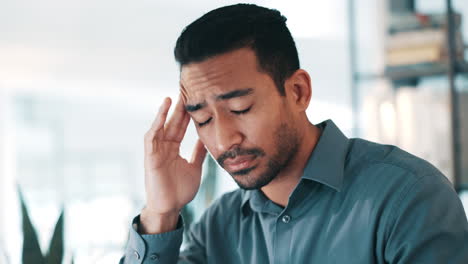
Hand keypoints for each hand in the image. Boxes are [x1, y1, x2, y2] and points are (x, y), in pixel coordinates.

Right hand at [140, 95, 206, 233]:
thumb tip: (206, 139)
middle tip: (186, 92)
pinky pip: (151, 138)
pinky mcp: (150, 157)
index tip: (195, 100)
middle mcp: (164, 147)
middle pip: (172, 124)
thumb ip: (199, 153)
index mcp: (173, 149)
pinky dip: (156, 125)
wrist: (170, 208)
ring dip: (165, 113)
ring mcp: (156, 151)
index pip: (181, 127)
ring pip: (161, 127)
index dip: (187, 114)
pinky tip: (162, 114)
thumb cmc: (180, 191)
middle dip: (179, 109)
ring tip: (172, 98)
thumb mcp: (195, 167)